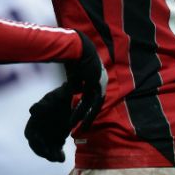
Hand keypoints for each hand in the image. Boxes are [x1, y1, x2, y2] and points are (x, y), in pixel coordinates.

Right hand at [23, 32, 106, 162]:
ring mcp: (100, 82)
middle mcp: (101, 80)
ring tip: (78, 128)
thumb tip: (74, 90)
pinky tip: (75, 120)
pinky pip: (90, 102)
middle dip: (88, 115)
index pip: (93, 95)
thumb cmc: (73, 55)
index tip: (80, 115)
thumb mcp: (74, 72)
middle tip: (82, 127)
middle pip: (96, 102)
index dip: (88, 106)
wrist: (77, 46)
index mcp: (97, 76)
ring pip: (93, 105)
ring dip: (85, 117)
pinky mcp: (96, 84)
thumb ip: (75, 82)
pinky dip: (83, 112)